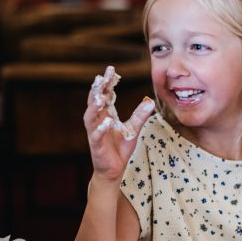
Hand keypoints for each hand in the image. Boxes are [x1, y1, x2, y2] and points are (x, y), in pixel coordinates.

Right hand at [84, 66, 153, 184]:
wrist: (113, 170)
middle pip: (94, 101)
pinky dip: (101, 128)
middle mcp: (98, 120)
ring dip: (94, 107)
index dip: (107, 83)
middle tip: (101, 77)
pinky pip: (96, 135)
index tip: (111, 70)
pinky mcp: (96, 145)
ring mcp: (95, 132)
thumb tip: (151, 101)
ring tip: (101, 98)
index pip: (105, 94)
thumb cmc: (120, 149)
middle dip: (97, 89)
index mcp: (106, 114)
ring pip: (90, 116)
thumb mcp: (133, 129)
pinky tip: (107, 122)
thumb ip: (140, 115)